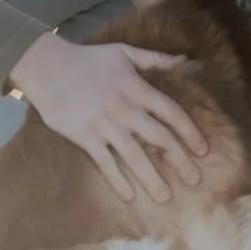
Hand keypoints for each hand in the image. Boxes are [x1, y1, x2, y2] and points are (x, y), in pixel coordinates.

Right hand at [8, 34, 208, 203]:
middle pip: (158, 138)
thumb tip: (186, 62)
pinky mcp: (85, 137)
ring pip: (134, 156)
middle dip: (179, 160)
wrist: (47, 67)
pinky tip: (129, 196)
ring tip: (165, 197)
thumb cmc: (88, 58)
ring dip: (151, 178)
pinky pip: (105, 163)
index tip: (203, 150)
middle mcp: (125, 109)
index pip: (171, 113)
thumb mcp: (124, 52)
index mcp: (137, 88)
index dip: (190, 132)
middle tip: (194, 179)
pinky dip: (117, 180)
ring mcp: (104, 124)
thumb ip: (156, 59)